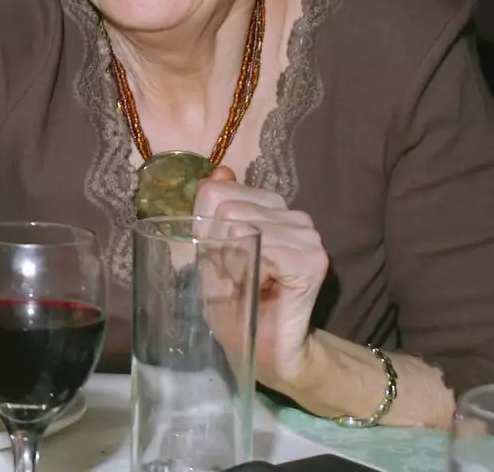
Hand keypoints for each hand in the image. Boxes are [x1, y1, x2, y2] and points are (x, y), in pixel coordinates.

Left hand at [194, 167, 328, 388]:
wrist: (263, 348)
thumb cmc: (235, 302)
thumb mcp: (211, 251)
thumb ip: (213, 211)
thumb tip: (221, 170)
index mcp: (269, 208)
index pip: (215, 190)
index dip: (204, 227)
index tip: (219, 258)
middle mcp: (294, 215)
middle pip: (225, 206)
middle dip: (216, 245)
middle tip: (235, 275)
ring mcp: (307, 234)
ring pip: (237, 224)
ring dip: (230, 261)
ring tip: (249, 282)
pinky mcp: (313, 258)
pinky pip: (259, 248)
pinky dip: (247, 271)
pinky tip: (261, 287)